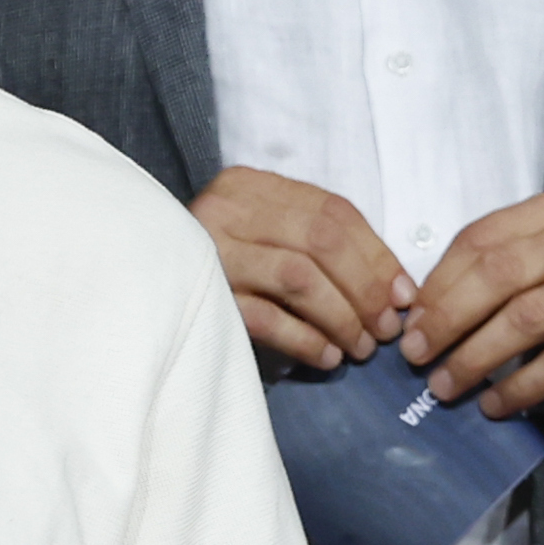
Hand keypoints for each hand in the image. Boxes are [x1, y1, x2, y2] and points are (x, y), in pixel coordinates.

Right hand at [192, 167, 404, 371]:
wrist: (139, 287)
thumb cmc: (225, 265)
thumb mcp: (271, 236)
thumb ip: (325, 246)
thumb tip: (398, 291)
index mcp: (250, 186)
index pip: (333, 211)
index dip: (378, 256)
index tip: (404, 295)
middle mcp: (227, 209)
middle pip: (321, 241)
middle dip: (365, 289)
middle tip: (385, 330)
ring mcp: (210, 251)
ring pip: (298, 278)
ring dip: (341, 317)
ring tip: (360, 348)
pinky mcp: (202, 296)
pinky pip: (266, 318)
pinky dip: (305, 340)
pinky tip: (326, 357)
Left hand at [397, 185, 543, 412]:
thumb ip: (498, 260)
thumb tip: (426, 308)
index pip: (482, 239)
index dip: (438, 282)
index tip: (412, 319)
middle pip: (498, 275)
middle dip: (448, 318)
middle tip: (418, 354)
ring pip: (525, 319)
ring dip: (476, 357)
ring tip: (446, 385)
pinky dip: (520, 387)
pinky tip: (495, 403)